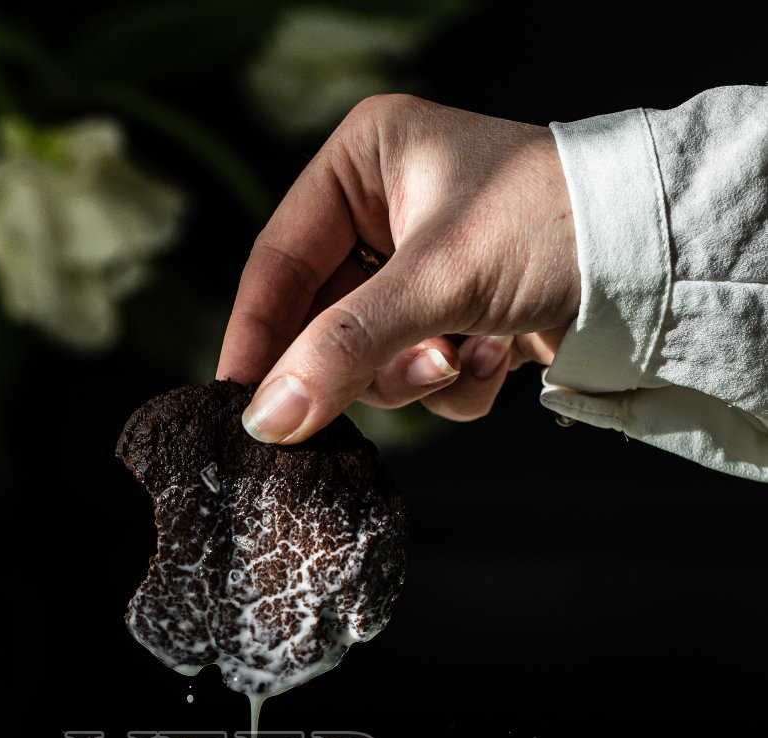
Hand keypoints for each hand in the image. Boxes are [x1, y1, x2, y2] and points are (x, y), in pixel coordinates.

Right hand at [217, 94, 579, 441]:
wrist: (656, 259)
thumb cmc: (549, 225)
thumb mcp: (434, 282)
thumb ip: (340, 351)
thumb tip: (264, 418)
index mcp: (364, 160)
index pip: (279, 260)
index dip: (257, 336)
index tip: (240, 403)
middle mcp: (386, 209)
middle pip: (322, 323)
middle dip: (363, 364)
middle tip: (387, 384)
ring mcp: (423, 269)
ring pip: (369, 360)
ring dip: (416, 376)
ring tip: (463, 357)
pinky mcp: (459, 317)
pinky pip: (421, 376)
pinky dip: (458, 383)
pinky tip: (500, 357)